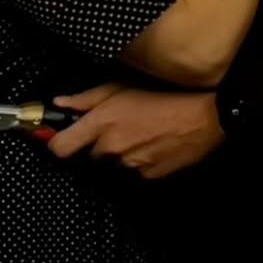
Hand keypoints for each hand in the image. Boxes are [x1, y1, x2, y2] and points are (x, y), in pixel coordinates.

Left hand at [45, 83, 224, 178]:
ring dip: (121, 151)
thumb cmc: (163, 93)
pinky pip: (135, 170)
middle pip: (90, 155)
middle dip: (98, 143)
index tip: (61, 137)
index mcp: (102, 123)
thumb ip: (87, 98)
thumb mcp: (122, 86)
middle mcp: (111, 148)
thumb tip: (58, 103)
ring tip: (142, 132)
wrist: (205, 115)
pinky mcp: (148, 176)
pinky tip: (155, 143)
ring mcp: (130, 165)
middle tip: (118, 125)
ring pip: (114, 162)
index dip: (57, 142)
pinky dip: (140, 159)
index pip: (60, 147)